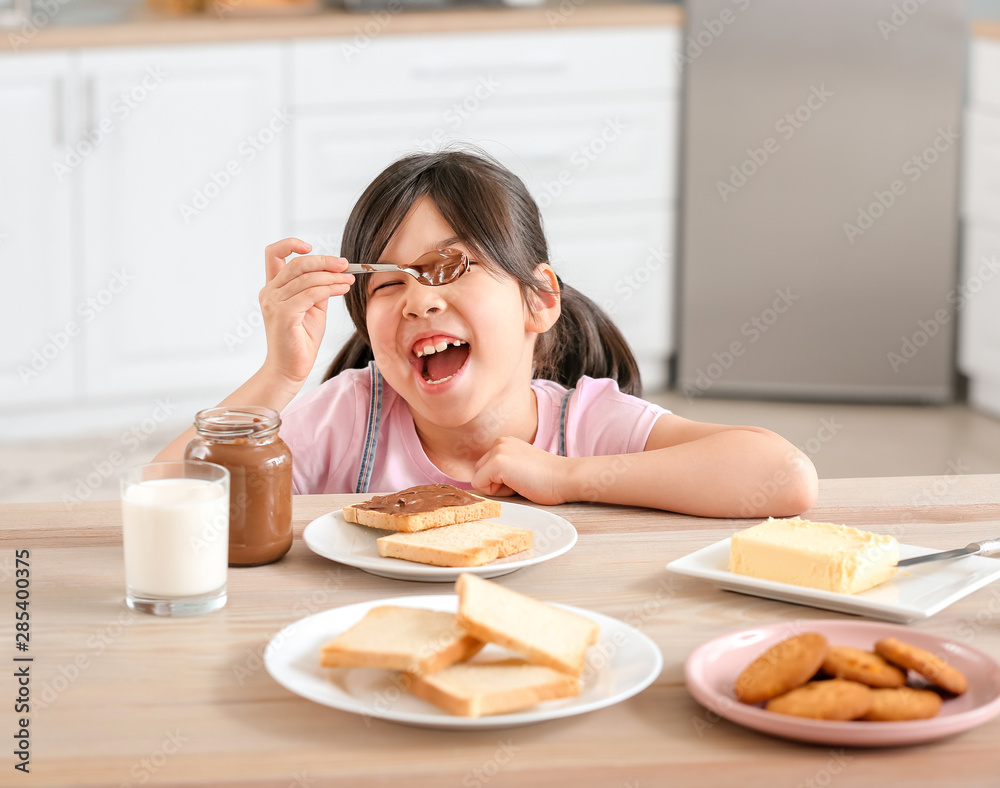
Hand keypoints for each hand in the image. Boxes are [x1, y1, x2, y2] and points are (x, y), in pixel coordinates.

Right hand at [258, 238, 353, 390]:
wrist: (290, 369)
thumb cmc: (300, 340)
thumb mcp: (312, 308)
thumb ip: (317, 288)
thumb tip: (333, 271)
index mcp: (272, 288)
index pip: (273, 254)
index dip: (290, 244)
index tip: (311, 246)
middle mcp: (269, 292)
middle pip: (296, 263)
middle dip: (324, 261)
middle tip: (344, 264)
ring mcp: (274, 303)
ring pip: (307, 278)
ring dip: (332, 276)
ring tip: (348, 279)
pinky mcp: (283, 314)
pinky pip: (311, 294)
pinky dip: (330, 288)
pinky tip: (343, 288)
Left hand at [471, 437, 568, 504]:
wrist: (566, 478)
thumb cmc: (548, 478)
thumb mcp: (520, 466)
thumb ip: (504, 468)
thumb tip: (483, 481)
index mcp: (505, 442)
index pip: (485, 468)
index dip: (501, 480)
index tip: (523, 477)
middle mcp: (499, 442)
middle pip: (479, 472)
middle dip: (496, 483)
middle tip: (522, 481)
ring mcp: (498, 451)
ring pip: (479, 478)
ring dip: (497, 488)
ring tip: (521, 482)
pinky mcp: (497, 463)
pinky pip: (480, 485)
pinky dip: (497, 492)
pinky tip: (518, 484)